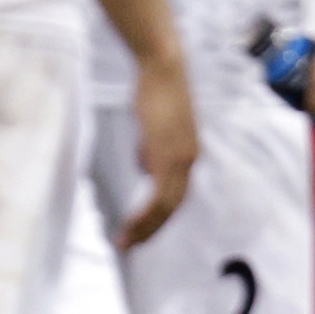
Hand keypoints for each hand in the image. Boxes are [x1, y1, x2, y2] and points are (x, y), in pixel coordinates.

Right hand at [122, 58, 198, 247]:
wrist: (163, 67)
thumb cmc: (155, 91)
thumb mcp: (155, 128)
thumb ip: (151, 151)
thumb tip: (144, 169)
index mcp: (188, 155)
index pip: (176, 196)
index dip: (159, 217)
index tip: (141, 232)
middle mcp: (190, 160)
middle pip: (174, 207)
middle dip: (151, 230)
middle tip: (129, 245)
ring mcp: (181, 158)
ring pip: (167, 206)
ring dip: (145, 227)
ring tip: (125, 241)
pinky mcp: (168, 153)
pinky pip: (158, 193)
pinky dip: (145, 212)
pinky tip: (130, 222)